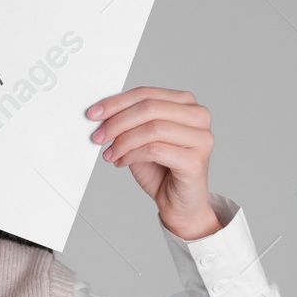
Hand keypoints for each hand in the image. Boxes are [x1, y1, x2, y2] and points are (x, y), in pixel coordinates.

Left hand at [87, 87, 221, 239]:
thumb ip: (130, 122)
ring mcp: (201, 137)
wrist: (179, 203)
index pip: (146, 94)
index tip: (95, 113)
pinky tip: (122, 162)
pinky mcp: (196, 160)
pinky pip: (155, 150)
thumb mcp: (141, 139)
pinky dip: (132, 155)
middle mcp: (199, 116)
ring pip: (153, 128)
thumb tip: (103, 113)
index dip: (117, 103)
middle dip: (118, 122)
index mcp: (186, 103)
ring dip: (123, 141)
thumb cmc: (162, 170)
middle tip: (99, 136)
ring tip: (110, 153)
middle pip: (149, 108)